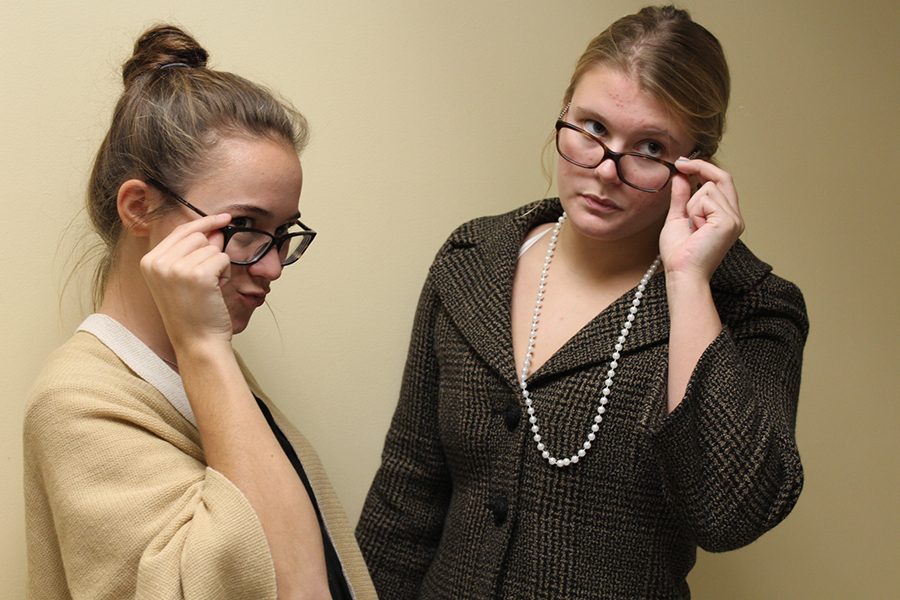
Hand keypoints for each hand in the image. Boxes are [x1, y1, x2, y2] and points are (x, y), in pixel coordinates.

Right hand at [140, 213, 233, 351]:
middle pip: (197, 236)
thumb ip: (192, 252)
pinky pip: (222, 258)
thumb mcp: (181, 279)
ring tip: (208, 289)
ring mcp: (176, 268)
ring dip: (218, 266)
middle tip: (207, 279)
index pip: (181, 231)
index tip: (223, 218)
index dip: (204, 224)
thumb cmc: (193, 313)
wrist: (197, 342)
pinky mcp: (198, 275)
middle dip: (210, 253)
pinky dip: (225, 274)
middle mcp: (158, 262)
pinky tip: (215, 291)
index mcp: (149, 261)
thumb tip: (215, 229)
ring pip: (212, 247)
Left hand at [659, 158, 743, 280]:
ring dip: (692, 204)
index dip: (704, 168)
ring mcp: (734, 218)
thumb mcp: (678, 218)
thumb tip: (681, 176)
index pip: (721, 182)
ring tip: (691, 226)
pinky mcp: (729, 221)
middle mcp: (734, 216)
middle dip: (699, 167)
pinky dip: (694, 211)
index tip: (683, 163)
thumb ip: (681, 197)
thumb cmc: (680, 253)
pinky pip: (707, 198)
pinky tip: (695, 228)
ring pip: (709, 187)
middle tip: (679, 164)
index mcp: (725, 216)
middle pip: (721, 177)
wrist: (681, 272)